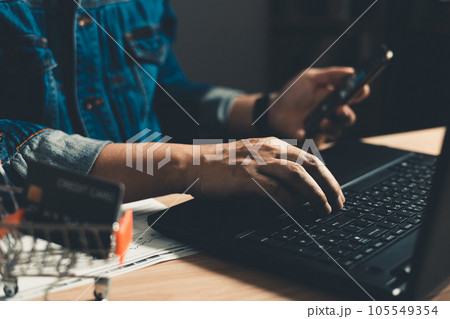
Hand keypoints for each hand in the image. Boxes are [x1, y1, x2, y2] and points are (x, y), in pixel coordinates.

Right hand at [186, 137, 344, 215]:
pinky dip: (290, 203)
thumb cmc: (219, 164)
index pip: (309, 158)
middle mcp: (268, 149)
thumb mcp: (251, 156)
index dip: (327, 176)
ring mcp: (257, 161)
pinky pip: (275, 190)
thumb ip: (273, 165)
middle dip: (329, 185)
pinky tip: (298, 212)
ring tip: (324, 209)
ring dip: (315, 194)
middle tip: (338, 203)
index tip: (335, 192)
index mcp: (272, 144)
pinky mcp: (246, 177)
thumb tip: (296, 186)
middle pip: (310, 164)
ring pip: (298, 175)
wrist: (192, 164)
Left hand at [267, 67, 369, 142]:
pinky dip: (306, 136)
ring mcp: (323, 127)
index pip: (356, 95)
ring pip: (336, 131)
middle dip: (346, 114)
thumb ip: (330, 75)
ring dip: (331, 127)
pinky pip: (312, 140)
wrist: (274, 109)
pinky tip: (300, 131)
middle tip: (339, 109)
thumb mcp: (310, 78)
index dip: (360, 92)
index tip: (360, 88)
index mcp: (336, 97)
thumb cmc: (293, 92)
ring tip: (322, 122)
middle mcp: (333, 113)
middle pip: (348, 117)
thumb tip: (351, 71)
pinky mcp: (311, 138)